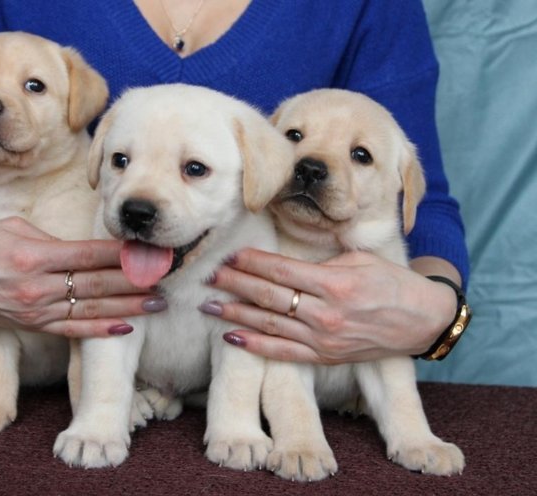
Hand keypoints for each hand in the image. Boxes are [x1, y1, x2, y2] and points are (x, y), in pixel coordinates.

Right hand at [0, 216, 165, 336]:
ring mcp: (35, 310)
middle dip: (134, 280)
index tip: (148, 250)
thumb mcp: (13, 228)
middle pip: (97, 284)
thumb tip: (86, 250)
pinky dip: (99, 331)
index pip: (88, 254)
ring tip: (158, 303)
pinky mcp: (32, 325)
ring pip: (90, 310)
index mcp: (33, 255)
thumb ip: (52, 240)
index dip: (121, 254)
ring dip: (127, 307)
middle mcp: (36, 286)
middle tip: (165, 276)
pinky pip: (72, 331)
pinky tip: (126, 327)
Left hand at [200, 249, 457, 363]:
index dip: (251, 263)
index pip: (281, 270)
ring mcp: (324, 339)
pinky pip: (283, 352)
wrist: (423, 321)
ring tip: (208, 305)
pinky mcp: (325, 357)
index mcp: (336, 283)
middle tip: (208, 276)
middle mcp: (326, 313)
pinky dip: (255, 346)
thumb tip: (285, 260)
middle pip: (269, 295)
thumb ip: (322, 262)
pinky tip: (232, 338)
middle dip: (234, 284)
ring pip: (269, 324)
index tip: (230, 256)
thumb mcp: (362, 260)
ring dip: (235, 313)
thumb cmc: (393, 284)